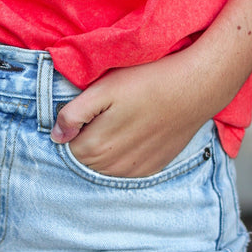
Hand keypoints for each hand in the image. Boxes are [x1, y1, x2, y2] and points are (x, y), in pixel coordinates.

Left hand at [50, 53, 219, 178]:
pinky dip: (122, 157)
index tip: (80, 112)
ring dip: (102, 151)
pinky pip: (126, 171)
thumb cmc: (148, 81)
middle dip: (84, 141)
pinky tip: (131, 134)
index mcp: (97, 146)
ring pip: (104, 169)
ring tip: (115, 122)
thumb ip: (74, 114)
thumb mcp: (104, 88)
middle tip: (97, 115)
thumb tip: (56, 136)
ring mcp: (135, 170)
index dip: (69, 129)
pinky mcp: (152, 167)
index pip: (67, 149)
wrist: (194, 87)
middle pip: (84, 161)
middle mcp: (114, 166)